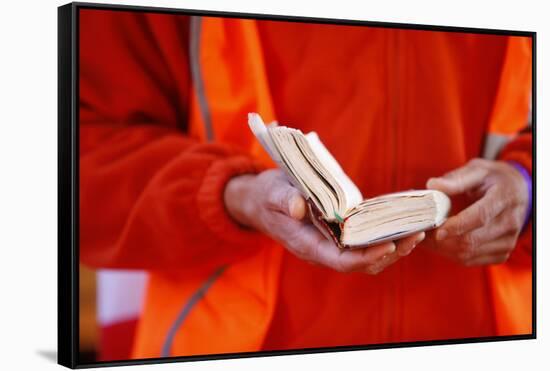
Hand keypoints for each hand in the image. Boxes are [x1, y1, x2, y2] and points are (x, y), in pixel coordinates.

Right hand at [224, 169, 424, 273]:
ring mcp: (330, 244)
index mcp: (307, 245)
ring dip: (393, 248)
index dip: (367, 256)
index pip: (343, 261)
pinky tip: (401, 225)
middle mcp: (322, 250)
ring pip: (367, 257)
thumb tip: (299, 207)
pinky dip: (384, 237)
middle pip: (362, 263)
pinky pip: (364, 243)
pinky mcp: (337, 234)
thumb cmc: (266, 196)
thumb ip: (284, 199)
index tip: (390, 244)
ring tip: (417, 232)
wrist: (258, 201)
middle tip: (416, 234)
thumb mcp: (271, 192)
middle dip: (390, 252)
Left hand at [426, 158, 528, 265]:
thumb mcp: (477, 171)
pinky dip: (451, 254)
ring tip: (427, 236)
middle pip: (472, 240)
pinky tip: (440, 242)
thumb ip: (456, 179)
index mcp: (504, 198)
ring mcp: (508, 240)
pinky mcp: (501, 253)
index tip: (437, 230)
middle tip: (422, 232)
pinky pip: (471, 260)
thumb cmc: (490, 179)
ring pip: (469, 254)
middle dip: (442, 240)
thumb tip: (433, 185)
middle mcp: (510, 222)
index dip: (457, 225)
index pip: (480, 216)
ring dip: (443, 248)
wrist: (516, 192)